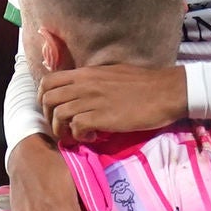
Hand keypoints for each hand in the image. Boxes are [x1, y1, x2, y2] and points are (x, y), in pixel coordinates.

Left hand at [37, 61, 185, 143]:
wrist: (167, 91)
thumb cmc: (144, 84)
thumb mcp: (112, 75)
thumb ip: (93, 81)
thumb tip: (82, 91)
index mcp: (86, 73)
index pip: (48, 81)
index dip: (43, 99)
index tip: (53, 111)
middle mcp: (85, 84)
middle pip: (48, 99)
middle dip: (49, 117)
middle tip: (64, 128)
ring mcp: (93, 100)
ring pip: (59, 115)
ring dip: (63, 130)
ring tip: (77, 136)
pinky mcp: (103, 116)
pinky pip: (76, 126)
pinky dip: (79, 135)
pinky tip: (92, 136)